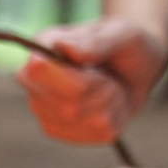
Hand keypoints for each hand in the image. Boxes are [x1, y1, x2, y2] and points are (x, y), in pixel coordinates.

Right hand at [12, 18, 167, 144]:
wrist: (133, 67)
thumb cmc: (121, 44)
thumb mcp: (119, 34)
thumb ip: (95, 42)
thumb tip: (67, 49)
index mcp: (39, 54)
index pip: (39, 72)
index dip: (72, 75)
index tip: (93, 65)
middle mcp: (33, 87)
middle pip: (66, 104)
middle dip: (98, 89)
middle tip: (108, 74)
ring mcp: (45, 113)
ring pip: (84, 119)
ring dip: (109, 102)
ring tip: (111, 86)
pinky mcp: (62, 132)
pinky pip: (97, 132)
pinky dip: (114, 117)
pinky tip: (111, 103)